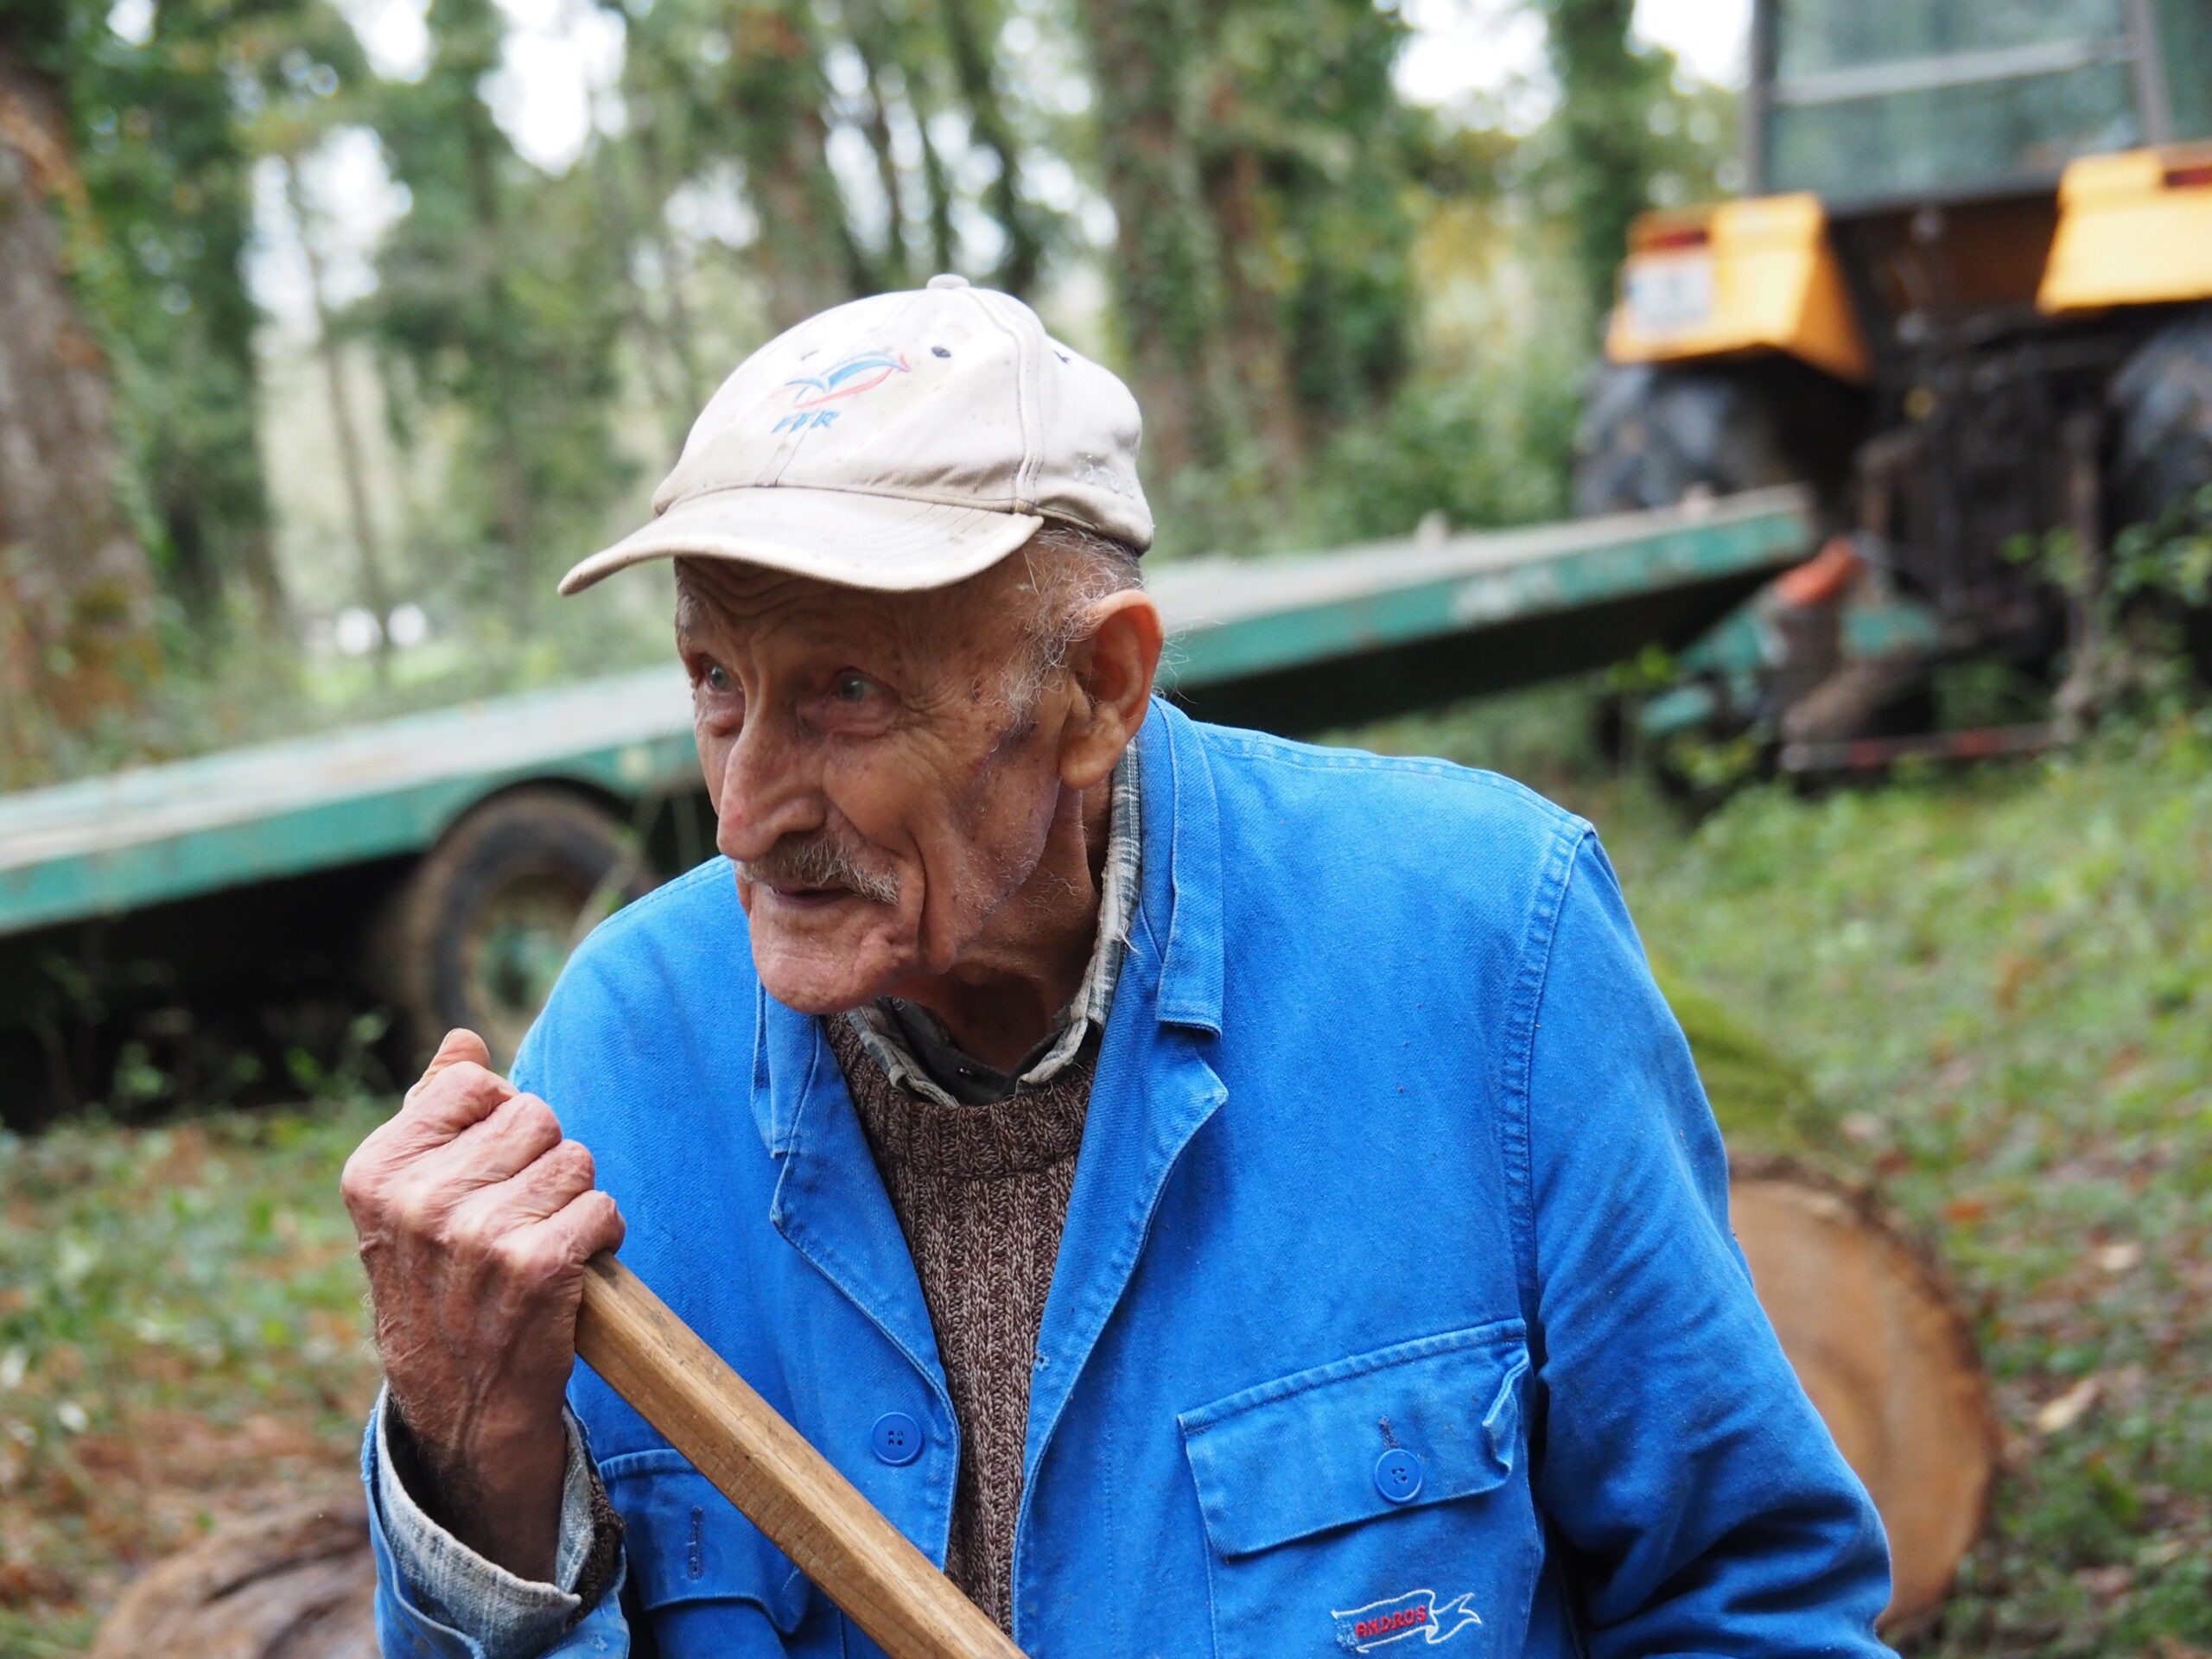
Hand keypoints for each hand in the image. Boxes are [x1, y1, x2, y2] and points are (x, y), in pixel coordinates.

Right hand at [340, 1030, 624, 1581]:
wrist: (461, 1405)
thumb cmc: (441, 1285)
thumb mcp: (408, 1203)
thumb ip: (433, 1113)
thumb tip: (463, 1040)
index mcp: (378, 1173)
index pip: (476, 1083)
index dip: (499, 1123)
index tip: (486, 1173)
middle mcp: (419, 1203)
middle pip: (536, 1117)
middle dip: (541, 1162)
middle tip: (519, 1217)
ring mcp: (478, 1237)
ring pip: (575, 1161)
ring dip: (573, 1201)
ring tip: (542, 1244)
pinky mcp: (538, 1269)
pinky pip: (601, 1207)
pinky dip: (602, 1236)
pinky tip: (573, 1270)